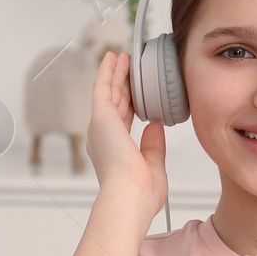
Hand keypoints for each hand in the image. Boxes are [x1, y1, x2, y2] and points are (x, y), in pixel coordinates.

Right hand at [86, 50, 167, 220]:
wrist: (129, 197)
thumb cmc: (140, 193)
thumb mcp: (153, 166)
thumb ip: (153, 146)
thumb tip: (156, 126)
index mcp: (115, 151)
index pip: (124, 120)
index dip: (131, 103)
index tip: (138, 92)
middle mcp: (103, 138)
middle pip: (116, 103)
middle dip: (123, 83)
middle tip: (128, 67)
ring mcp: (100, 126)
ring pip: (109, 92)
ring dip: (116, 73)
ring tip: (122, 57)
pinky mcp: (101, 117)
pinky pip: (103, 87)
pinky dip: (107, 72)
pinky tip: (113, 58)